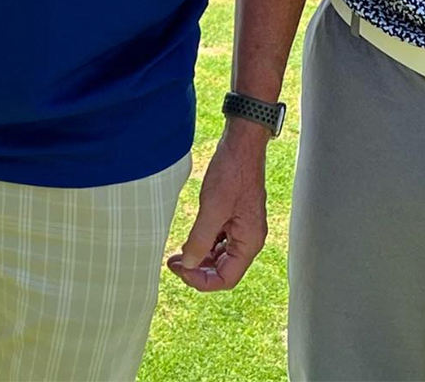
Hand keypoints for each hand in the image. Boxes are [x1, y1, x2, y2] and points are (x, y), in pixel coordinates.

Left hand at [167, 121, 268, 292]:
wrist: (242, 143)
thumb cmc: (233, 171)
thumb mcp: (213, 207)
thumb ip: (200, 240)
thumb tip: (188, 265)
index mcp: (249, 241)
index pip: (226, 279)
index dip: (200, 281)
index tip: (180, 270)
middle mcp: (249, 238)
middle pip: (223, 270)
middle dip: (198, 270)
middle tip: (175, 262)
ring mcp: (243, 227)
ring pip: (220, 256)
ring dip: (200, 257)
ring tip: (179, 253)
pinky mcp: (236, 217)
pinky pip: (220, 240)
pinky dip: (205, 243)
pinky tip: (190, 238)